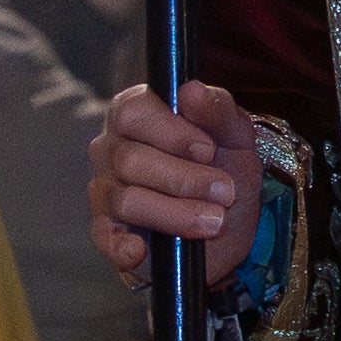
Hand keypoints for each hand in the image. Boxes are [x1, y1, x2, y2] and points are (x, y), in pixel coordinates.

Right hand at [92, 79, 266, 279]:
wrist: (227, 225)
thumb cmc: (225, 169)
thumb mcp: (235, 137)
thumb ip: (217, 108)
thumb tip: (191, 90)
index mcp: (136, 115)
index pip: (133, 112)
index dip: (171, 132)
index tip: (208, 149)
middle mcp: (112, 149)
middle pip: (130, 159)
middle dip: (184, 179)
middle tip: (225, 192)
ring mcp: (105, 191)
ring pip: (127, 200)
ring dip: (176, 213)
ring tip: (214, 221)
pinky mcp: (107, 232)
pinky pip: (106, 238)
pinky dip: (123, 246)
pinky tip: (142, 250)